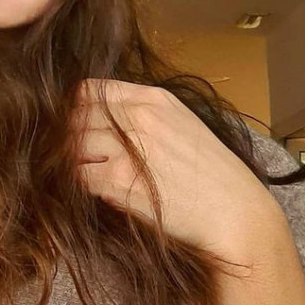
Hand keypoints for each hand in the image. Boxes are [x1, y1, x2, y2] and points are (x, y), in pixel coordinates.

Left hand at [71, 79, 289, 269]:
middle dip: (66, 136)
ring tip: (80, 174)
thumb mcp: (183, 126)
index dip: (73, 107)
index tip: (71, 124)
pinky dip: (79, 185)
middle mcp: (138, 117)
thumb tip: (101, 121)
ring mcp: (127, 149)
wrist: (238, 216)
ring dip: (71, 161)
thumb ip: (143, 116)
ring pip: (72, 146)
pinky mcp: (120, 182)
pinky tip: (93, 192)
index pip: (90, 89)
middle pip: (75, 116)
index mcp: (154, 98)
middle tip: (67, 154)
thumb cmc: (215, 175)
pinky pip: (80, 177)